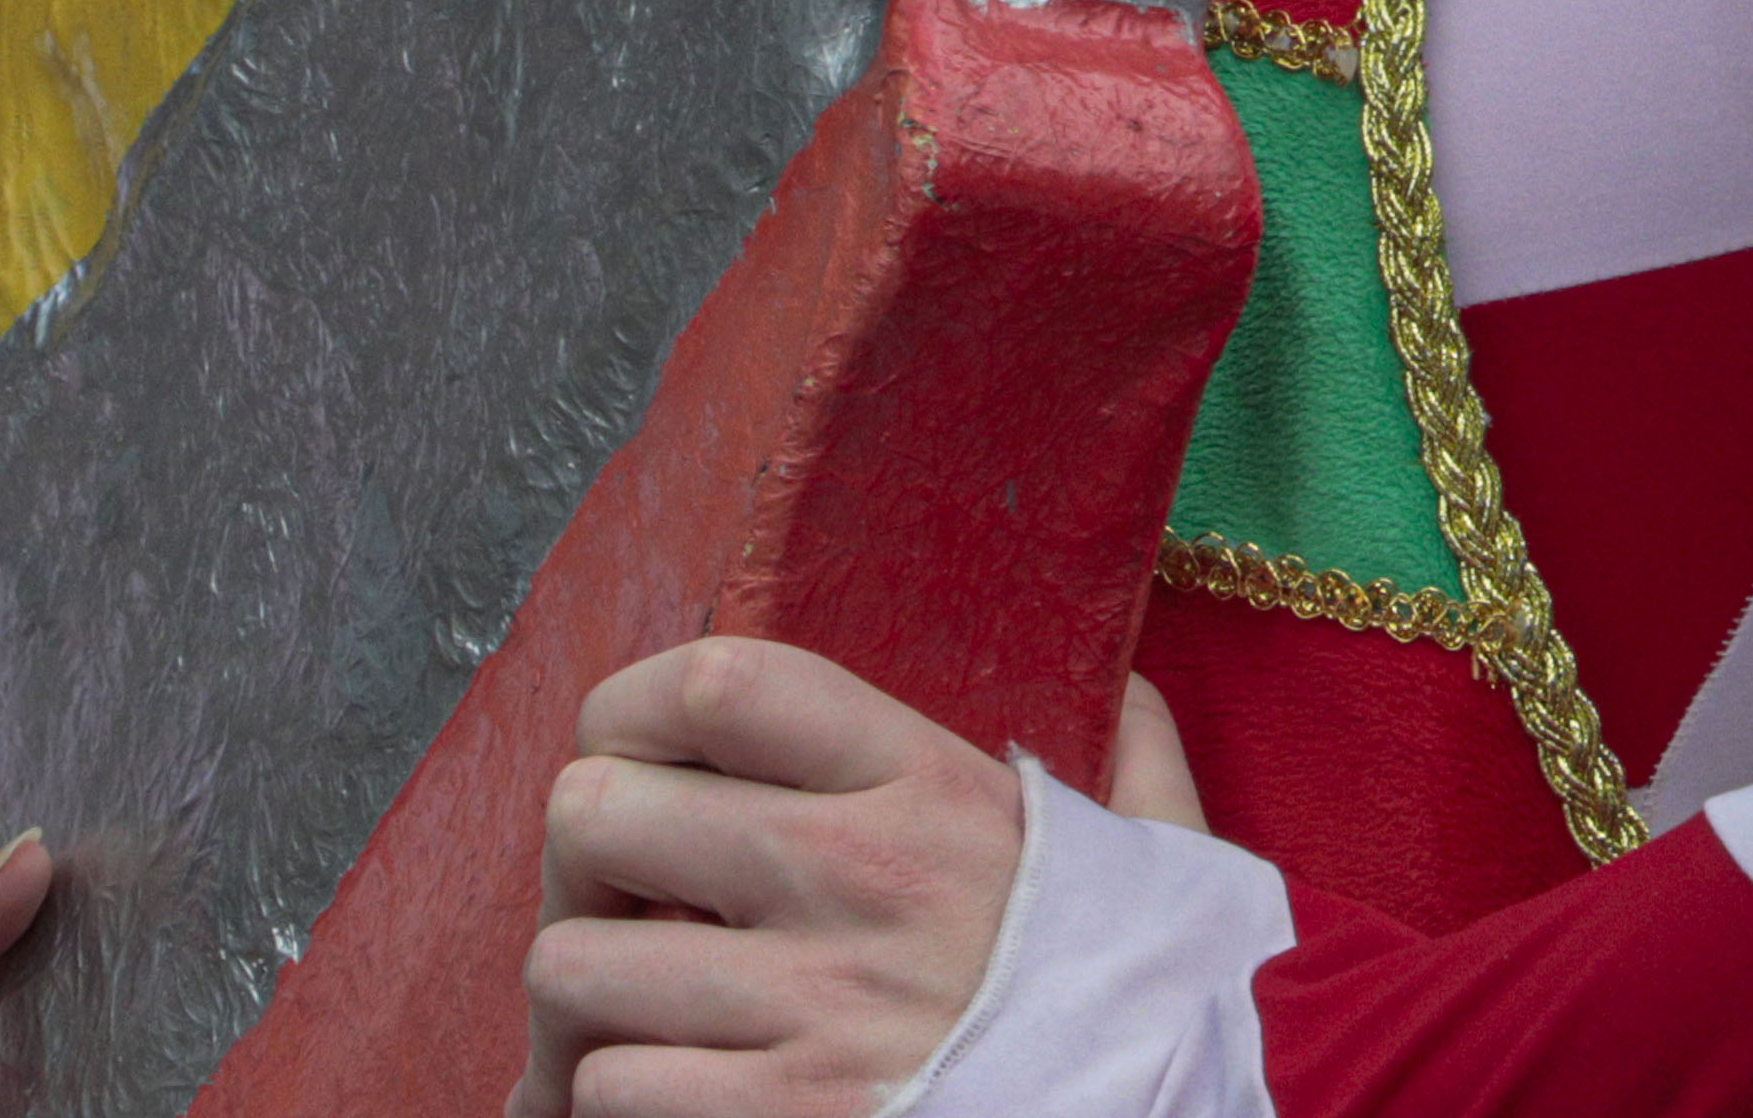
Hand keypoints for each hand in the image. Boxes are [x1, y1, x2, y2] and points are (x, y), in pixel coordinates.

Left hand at [507, 646, 1205, 1117]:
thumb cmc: (1179, 999)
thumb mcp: (1169, 853)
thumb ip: (1135, 762)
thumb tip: (1136, 695)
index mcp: (931, 786)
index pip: (718, 678)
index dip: (632, 709)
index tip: (634, 753)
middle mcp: (850, 878)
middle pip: (596, 809)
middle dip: (587, 862)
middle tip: (625, 904)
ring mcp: (808, 1011)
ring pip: (573, 969)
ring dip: (590, 1009)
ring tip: (639, 1023)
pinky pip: (607, 1093)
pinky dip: (612, 1106)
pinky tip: (674, 1104)